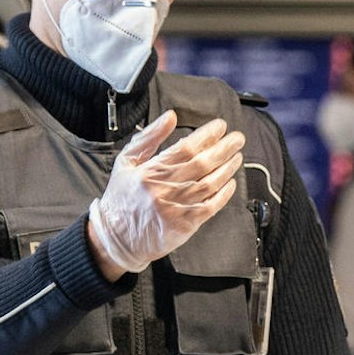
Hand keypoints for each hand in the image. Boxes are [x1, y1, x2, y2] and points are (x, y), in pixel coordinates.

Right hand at [88, 111, 243, 277]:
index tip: (220, 127)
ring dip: (227, 168)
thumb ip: (149, 137)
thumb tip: (170, 117)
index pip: (186, 148)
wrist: (116, 237)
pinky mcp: (184, 225)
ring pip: (210, 184)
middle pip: (203, 164)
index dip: (207, 136)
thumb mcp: (126, 162)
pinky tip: (230, 183)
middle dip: (225, 148)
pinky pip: (211, 207)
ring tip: (236, 157)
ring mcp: (176, 209)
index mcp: (150, 172)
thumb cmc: (122, 198)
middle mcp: (164, 190)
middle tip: (237, 138)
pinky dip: (224, 194)